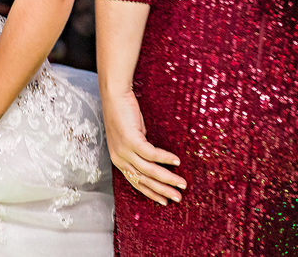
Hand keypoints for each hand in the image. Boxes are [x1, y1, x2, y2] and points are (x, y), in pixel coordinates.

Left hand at [102, 89, 183, 204]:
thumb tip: (157, 162)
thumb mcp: (130, 138)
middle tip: (178, 198)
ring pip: (150, 170)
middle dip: (163, 190)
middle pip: (144, 180)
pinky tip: (177, 161)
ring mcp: (125, 150)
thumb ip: (140, 152)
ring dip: (168, 178)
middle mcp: (120, 158)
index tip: (165, 201)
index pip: (136, 182)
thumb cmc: (123, 114)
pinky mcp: (131, 140)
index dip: (151, 193)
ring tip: (182, 183)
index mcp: (118, 160)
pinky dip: (166, 159)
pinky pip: (152, 155)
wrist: (115, 96)